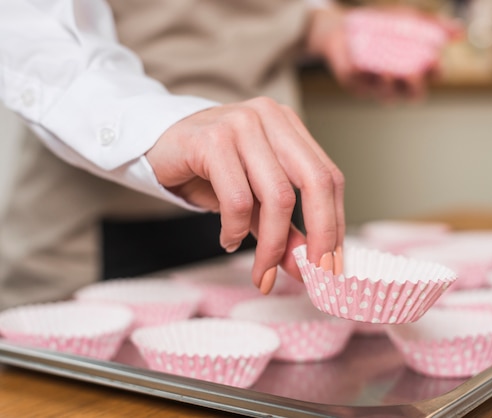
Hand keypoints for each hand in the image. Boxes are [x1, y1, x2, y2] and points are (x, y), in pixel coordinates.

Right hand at [145, 97, 344, 292]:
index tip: (332, 265)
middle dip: (320, 235)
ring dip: (273, 245)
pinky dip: (236, 230)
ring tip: (262, 271)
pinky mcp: (210, 139)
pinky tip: (227, 240)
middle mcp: (270, 118)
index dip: (335, 224)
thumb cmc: (207, 171)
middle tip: (313, 275)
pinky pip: (237, 199)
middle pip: (315, 182)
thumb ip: (283, 230)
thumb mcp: (253, 202)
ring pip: (277, 196)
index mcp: (288, 126)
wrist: (153, 146)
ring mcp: (241, 124)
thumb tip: (307, 269)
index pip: (329, 177)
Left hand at [307, 5, 460, 101]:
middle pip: (415, 94)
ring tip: (385, 72)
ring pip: (389, 96)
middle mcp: (400, 81)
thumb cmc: (382, 25)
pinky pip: (362, 87)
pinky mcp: (358, 86)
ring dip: (389, 86)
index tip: (434, 60)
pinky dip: (363, 76)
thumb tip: (460, 32)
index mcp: (417, 66)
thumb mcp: (410, 19)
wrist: (345, 27)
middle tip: (411, 72)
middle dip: (415, 85)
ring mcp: (379, 86)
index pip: (434, 76)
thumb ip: (434, 25)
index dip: (437, 71)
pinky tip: (361, 66)